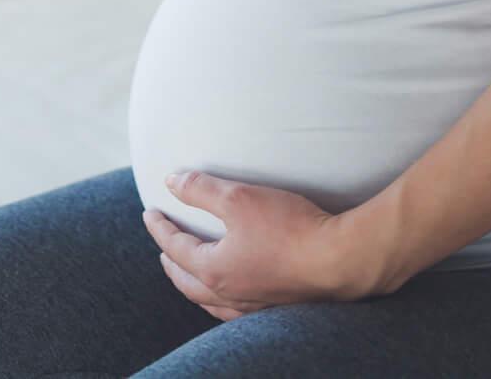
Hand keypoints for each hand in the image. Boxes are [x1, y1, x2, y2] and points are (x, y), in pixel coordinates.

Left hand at [142, 170, 403, 320]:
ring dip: (194, 285)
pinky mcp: (277, 307)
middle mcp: (230, 295)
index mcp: (214, 270)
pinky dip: (222, 300)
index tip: (150, 213)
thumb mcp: (238, 197)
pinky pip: (237, 310)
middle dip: (171, 263)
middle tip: (163, 248)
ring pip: (210, 301)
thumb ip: (201, 189)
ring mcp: (254, 306)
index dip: (160, 229)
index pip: (175, 248)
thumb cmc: (289, 227)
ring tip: (191, 273)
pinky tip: (232, 293)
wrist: (340, 259)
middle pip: (187, 282)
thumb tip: (171, 181)